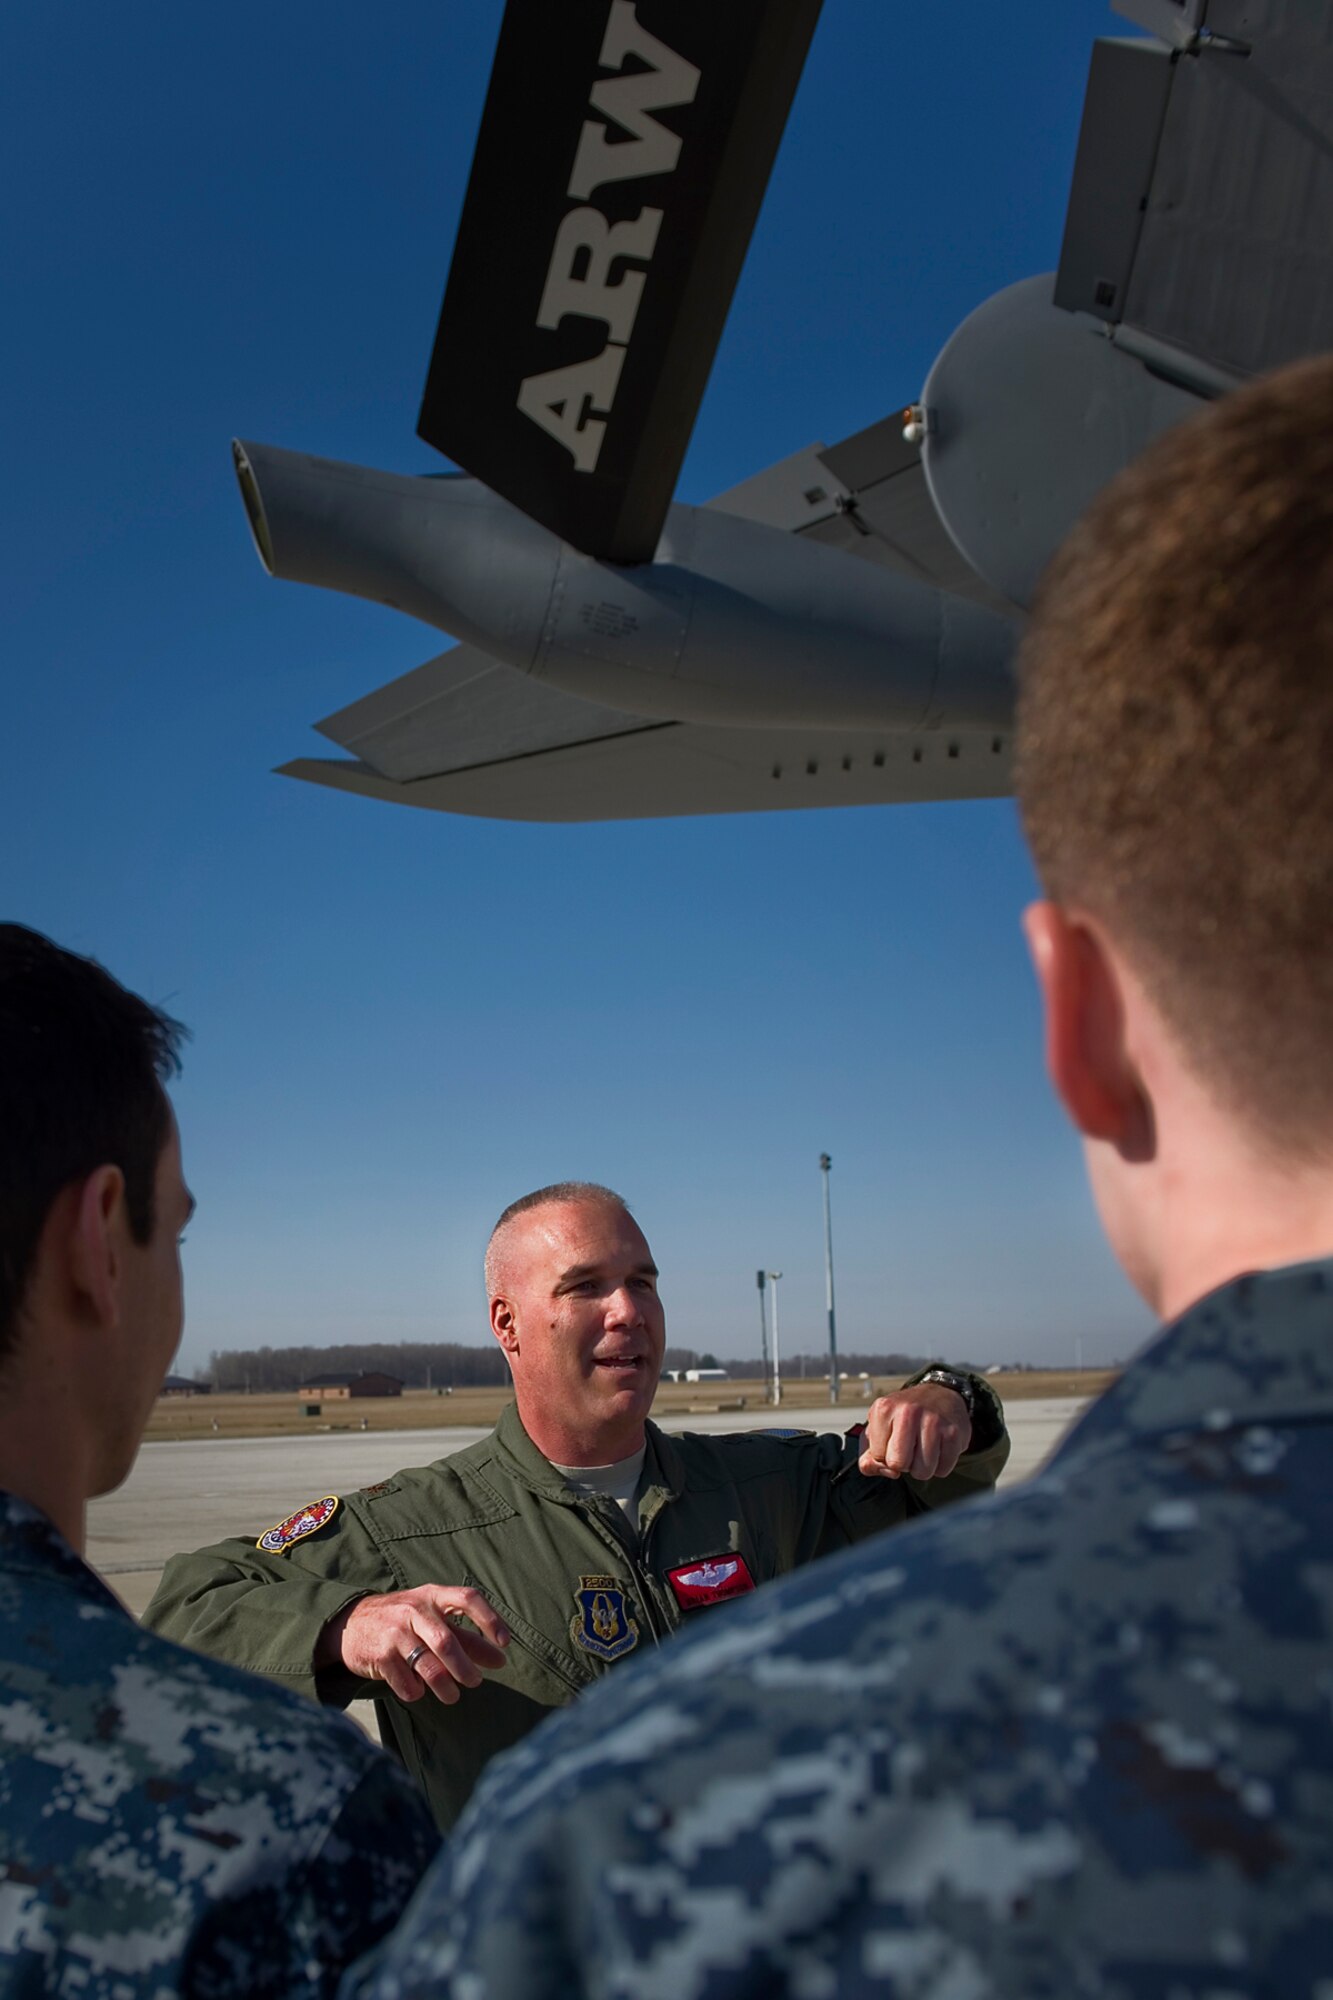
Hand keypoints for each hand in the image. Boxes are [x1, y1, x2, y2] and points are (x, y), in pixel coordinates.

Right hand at [319, 1584, 510, 1704]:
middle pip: (447, 1642)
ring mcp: (395, 1632)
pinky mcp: (380, 1655)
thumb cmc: (403, 1621)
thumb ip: (465, 1638)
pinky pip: (406, 1683)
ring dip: (445, 1686)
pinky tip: (418, 1691)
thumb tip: (499, 1660)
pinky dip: (416, 1692)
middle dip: (465, 1667)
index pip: (468, 1598)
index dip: (489, 1619)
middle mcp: (414, 1610)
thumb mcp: (432, 1620)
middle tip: (476, 1682)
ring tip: (452, 1696)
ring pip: (428, 1666)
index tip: (504, 1643)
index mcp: (432, 1596)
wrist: (350, 1624)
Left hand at [858, 1383, 971, 1481]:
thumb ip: (869, 1456)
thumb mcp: (878, 1427)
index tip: (892, 1442)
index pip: (878, 1457)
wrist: (940, 1394)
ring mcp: (933, 1421)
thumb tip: (883, 1471)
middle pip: (899, 1465)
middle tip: (908, 1448)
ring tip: (923, 1447)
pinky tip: (938, 1448)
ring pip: (923, 1472)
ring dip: (922, 1467)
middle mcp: (908, 1412)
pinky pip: (943, 1470)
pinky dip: (940, 1465)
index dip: (885, 1455)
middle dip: (904, 1464)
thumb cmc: (904, 1415)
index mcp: (884, 1409)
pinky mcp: (954, 1433)